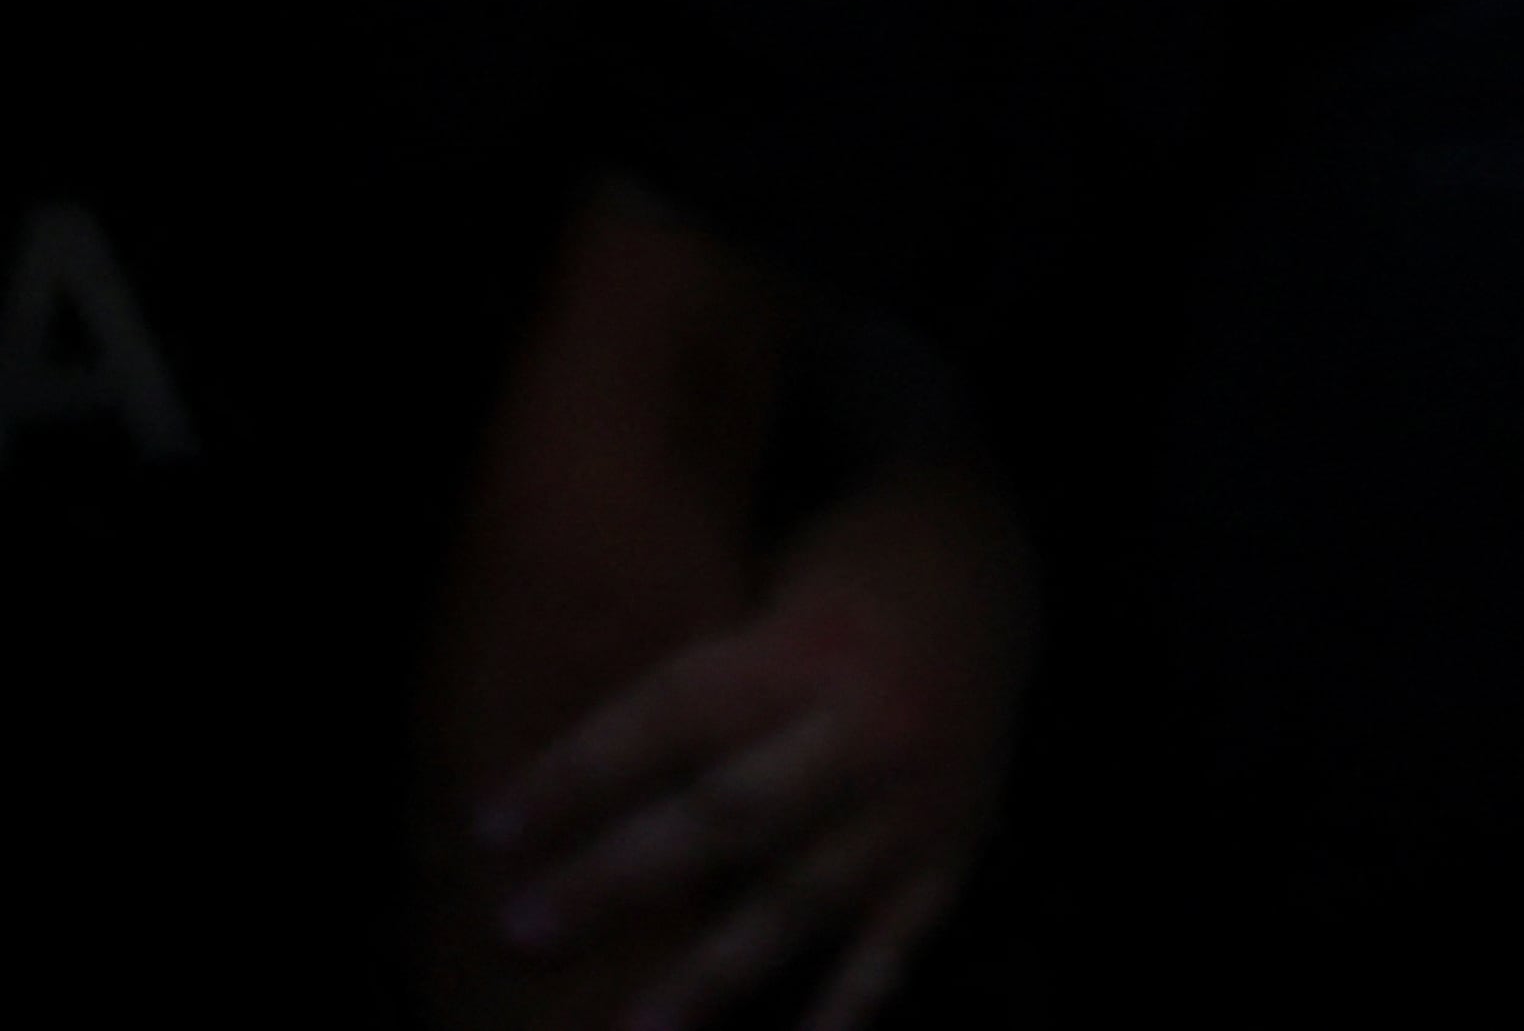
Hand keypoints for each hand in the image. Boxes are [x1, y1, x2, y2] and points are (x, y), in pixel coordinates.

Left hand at [475, 459, 1029, 1030]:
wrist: (995, 574)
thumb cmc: (838, 593)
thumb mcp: (768, 597)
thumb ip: (698, 689)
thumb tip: (560, 784)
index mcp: (810, 650)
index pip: (676, 714)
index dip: (579, 773)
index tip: (489, 828)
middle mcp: (867, 726)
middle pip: (733, 811)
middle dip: (621, 877)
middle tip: (521, 928)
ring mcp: (917, 800)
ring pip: (805, 895)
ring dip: (712, 972)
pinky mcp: (952, 852)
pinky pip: (893, 944)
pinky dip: (844, 1008)